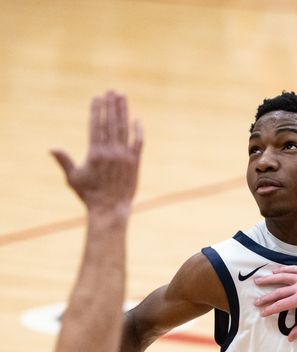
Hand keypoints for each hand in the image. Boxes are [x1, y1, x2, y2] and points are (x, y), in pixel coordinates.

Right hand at [51, 91, 142, 213]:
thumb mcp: (73, 178)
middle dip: (111, 105)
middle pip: (111, 123)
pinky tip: (138, 119)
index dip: (96, 110)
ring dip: (123, 111)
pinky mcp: (135, 163)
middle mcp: (110, 152)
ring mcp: (124, 157)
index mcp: (95, 153)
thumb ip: (64, 161)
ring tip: (122, 97)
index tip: (97, 97)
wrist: (110, 209)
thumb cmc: (89, 195)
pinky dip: (138, 131)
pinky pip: (139, 143)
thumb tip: (52, 148)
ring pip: (124, 129)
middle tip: (111, 91)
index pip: (96, 125)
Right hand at [254, 266, 296, 340]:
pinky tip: (274, 271)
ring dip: (269, 279)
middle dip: (266, 297)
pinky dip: (282, 269)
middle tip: (256, 302)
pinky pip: (293, 269)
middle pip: (278, 291)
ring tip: (257, 281)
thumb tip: (290, 338)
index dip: (270, 309)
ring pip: (282, 277)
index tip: (262, 313)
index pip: (281, 305)